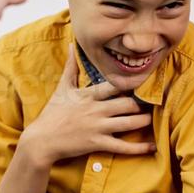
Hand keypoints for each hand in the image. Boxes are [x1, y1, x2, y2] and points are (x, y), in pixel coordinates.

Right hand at [20, 46, 154, 166]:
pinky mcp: (97, 143)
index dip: (132, 82)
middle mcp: (95, 109)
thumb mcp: (62, 88)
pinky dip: (139, 148)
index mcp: (88, 95)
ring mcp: (97, 127)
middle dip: (142, 103)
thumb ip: (71, 67)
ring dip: (144, 120)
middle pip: (127, 103)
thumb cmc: (52, 113)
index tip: (146, 80)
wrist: (41, 140)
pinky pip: (122, 147)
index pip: (114, 85)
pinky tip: (152, 146)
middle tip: (152, 102)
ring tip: (152, 118)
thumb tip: (72, 44)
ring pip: (128, 123)